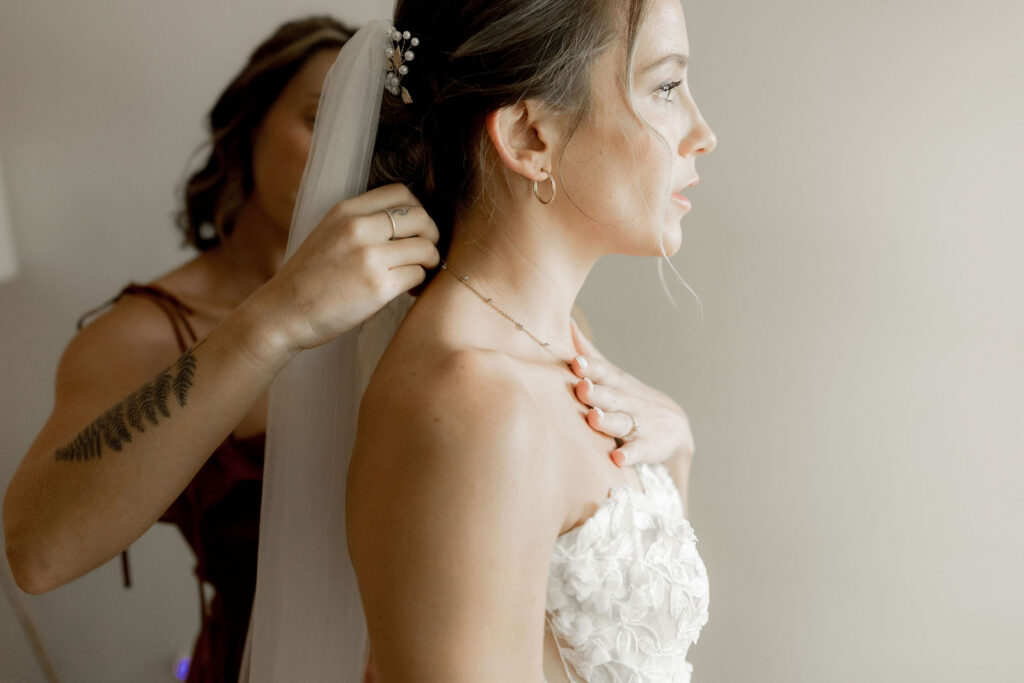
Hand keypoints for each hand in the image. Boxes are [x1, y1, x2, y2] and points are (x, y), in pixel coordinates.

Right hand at [245, 183, 439, 363]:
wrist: (283, 312)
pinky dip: (418, 282)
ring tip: (418, 273)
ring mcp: (369, 256)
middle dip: (431, 235)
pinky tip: (409, 290)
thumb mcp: (328, 233)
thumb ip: (360, 222)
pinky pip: (418, 275)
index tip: (415, 230)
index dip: (417, 210)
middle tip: (425, 253)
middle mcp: (358, 228)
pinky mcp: (378, 286)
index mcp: (345, 211)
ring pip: (425, 247)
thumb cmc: (308, 279)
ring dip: (429, 262)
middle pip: (420, 217)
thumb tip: (405, 221)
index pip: (401, 193)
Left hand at [569, 319, 694, 469]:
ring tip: (594, 418)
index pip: (603, 372)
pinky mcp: (648, 447)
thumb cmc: (629, 398)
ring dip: (608, 421)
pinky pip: (638, 451)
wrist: (675, 427)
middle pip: (610, 396)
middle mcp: (627, 401)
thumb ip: (589, 353)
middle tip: (582, 387)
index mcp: (616, 383)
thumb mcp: (613, 375)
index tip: (576, 362)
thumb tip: (565, 323)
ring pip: (622, 422)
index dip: (590, 368)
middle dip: (596, 392)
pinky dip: (629, 455)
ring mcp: (639, 424)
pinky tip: (617, 459)